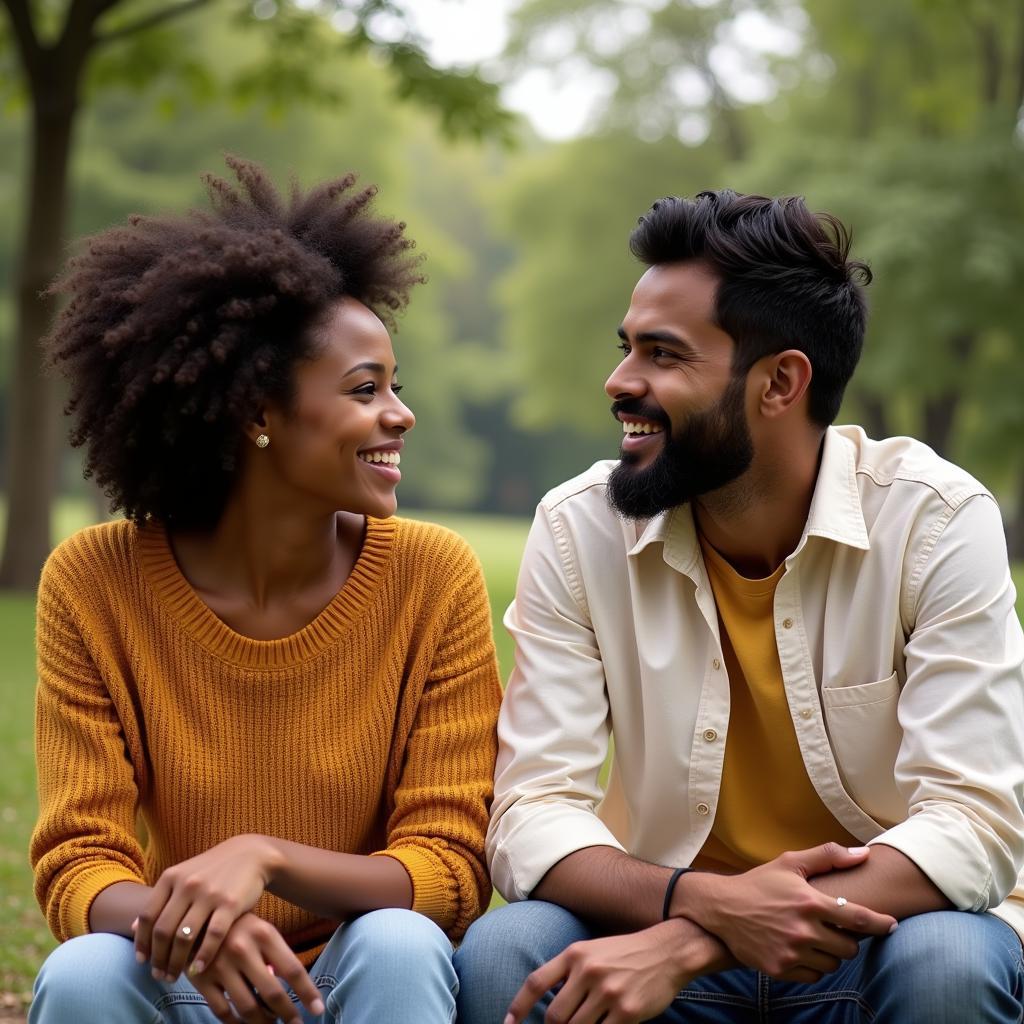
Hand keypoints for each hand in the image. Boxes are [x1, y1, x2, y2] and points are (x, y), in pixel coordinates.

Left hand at [135, 835, 277, 979]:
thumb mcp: (183, 877)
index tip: (142, 962)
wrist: (250, 854)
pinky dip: (203, 957)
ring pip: (184, 937)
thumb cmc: (212, 871)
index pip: (147, 916)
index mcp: (171, 877)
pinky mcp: (231, 903)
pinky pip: (212, 936)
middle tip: (159, 975)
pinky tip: (198, 969)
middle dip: (158, 959)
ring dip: (176, 963)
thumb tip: (131, 928)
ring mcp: (209, 893)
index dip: (141, 943)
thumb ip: (160, 900)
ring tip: (175, 976)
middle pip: (163, 931)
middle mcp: (187, 884)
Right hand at [187, 912, 323, 1023]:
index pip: (293, 969)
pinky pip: (223, 1012)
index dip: (307, 992)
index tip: (318, 1010)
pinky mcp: (202, 980)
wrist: (197, 917)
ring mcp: (221, 966)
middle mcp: (244, 950)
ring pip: (248, 1007)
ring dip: (264, 1022)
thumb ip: (276, 956)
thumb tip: (294, 989)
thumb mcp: (261, 931)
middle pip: (272, 993)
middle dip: (288, 1014)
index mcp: (264, 934)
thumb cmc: (239, 927)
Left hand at [504, 917, 732, 1023]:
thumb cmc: (625, 954)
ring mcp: (608, 992)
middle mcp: (588, 971)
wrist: (667, 951)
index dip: (518, 1006)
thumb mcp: (593, 951)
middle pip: (555, 1016)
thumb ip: (569, 973)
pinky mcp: (627, 1012)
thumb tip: (545, 1003)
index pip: (537, 982)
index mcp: (575, 954)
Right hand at [683, 844, 896, 981]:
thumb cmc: (759, 883)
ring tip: (815, 937)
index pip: (860, 919)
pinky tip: (801, 949)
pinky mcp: (781, 969)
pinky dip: (813, 965)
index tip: (892, 925)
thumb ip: (828, 856)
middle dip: (847, 938)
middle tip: (834, 927)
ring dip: (830, 952)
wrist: (721, 908)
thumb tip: (863, 854)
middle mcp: (804, 930)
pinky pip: (814, 975)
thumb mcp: (789, 863)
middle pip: (850, 947)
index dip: (882, 924)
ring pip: (833, 963)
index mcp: (810, 902)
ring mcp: (792, 952)